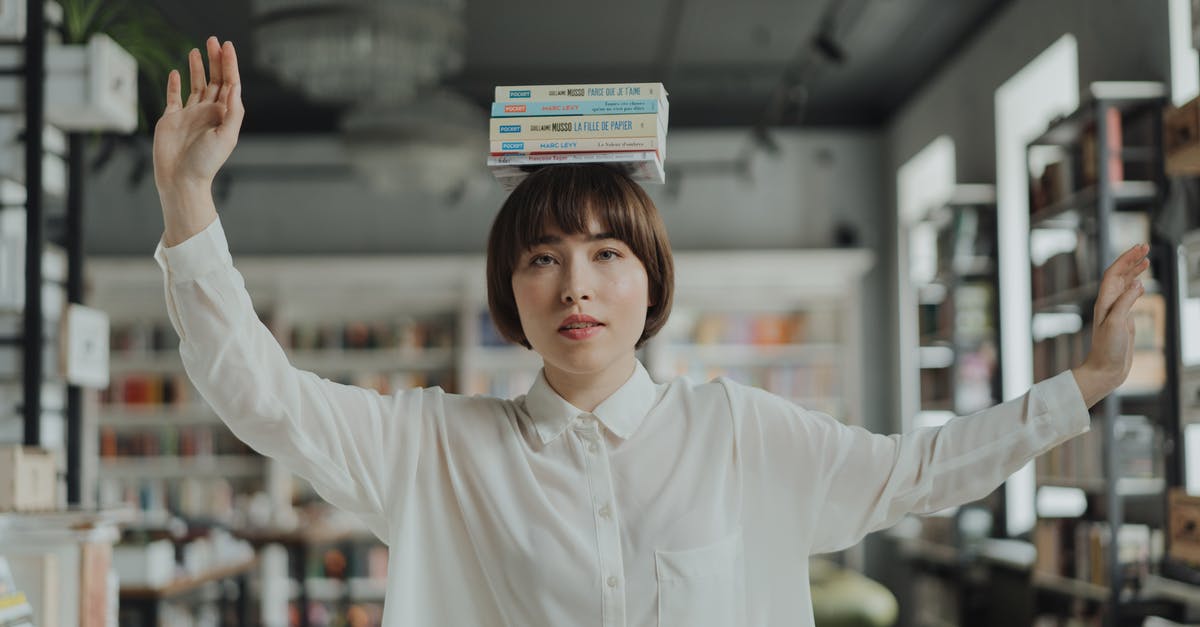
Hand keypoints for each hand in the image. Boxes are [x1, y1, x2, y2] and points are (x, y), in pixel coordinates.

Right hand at [153, 37, 243, 195]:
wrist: (181, 179)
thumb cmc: (206, 162)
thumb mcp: (227, 136)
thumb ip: (233, 110)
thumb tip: (234, 86)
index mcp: (224, 115)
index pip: (229, 84)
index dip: (229, 64)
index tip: (227, 46)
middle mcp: (208, 112)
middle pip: (214, 80)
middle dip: (215, 60)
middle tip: (213, 40)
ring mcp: (190, 114)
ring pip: (196, 85)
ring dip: (197, 68)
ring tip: (197, 49)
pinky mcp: (171, 119)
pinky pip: (174, 97)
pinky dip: (175, 84)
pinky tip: (175, 72)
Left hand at [1072, 243, 1150, 405]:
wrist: (1105, 369)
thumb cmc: (1108, 349)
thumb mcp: (1118, 323)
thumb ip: (1126, 302)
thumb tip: (1137, 283)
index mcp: (1104, 302)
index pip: (1113, 273)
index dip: (1126, 259)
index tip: (1140, 248)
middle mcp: (1108, 303)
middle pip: (1118, 275)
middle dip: (1131, 260)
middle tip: (1145, 246)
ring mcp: (1116, 311)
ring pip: (1124, 284)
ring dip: (1134, 270)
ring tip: (1146, 260)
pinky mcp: (1123, 320)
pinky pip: (1128, 297)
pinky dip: (1135, 286)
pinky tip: (1142, 283)